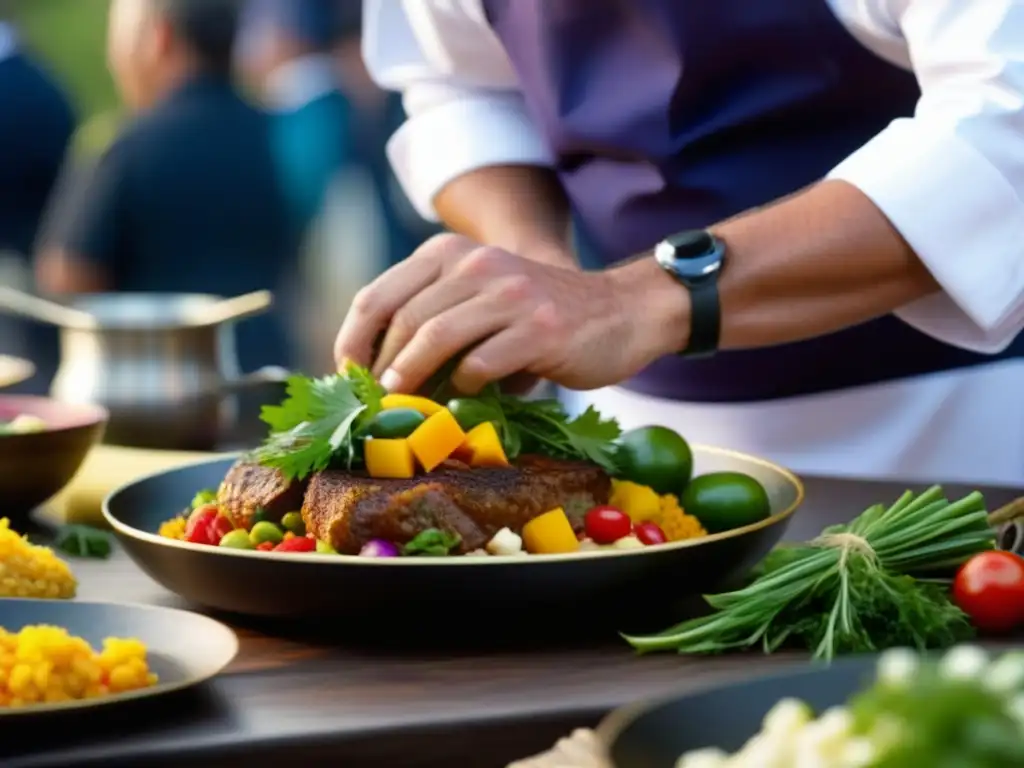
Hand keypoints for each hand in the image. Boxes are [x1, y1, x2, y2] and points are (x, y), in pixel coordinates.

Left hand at [333, 234, 686, 393]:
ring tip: (403, 404)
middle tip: (376, 404)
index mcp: (449, 254)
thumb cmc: (538, 318)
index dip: (352, 342)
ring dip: (412, 377)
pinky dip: (464, 387)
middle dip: (381, 368)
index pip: (377, 296)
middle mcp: (476, 264)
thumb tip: (378, 379)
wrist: (620, 313)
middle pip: (403, 318)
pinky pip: (483, 362)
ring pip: (435, 336)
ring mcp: (510, 293)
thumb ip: (435, 321)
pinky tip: (465, 399)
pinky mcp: (540, 327)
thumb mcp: (480, 301)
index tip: (349, 379)